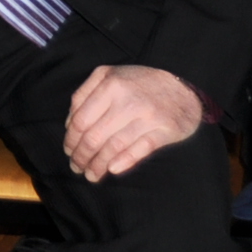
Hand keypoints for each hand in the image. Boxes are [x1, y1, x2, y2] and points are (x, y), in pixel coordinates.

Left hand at [62, 65, 204, 182]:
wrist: (182, 84)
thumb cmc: (139, 82)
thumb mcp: (108, 76)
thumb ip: (84, 94)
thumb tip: (69, 124)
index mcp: (109, 85)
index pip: (81, 119)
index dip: (71, 140)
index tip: (69, 151)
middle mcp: (127, 100)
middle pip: (94, 136)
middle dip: (81, 156)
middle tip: (76, 167)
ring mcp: (147, 116)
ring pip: (114, 146)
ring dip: (98, 165)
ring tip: (90, 175)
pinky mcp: (164, 130)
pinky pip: (140, 150)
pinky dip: (124, 161)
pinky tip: (112, 170)